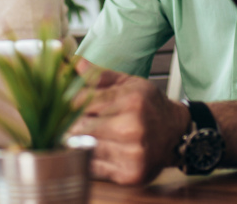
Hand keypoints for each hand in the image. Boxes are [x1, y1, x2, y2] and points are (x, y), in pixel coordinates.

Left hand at [68, 61, 189, 184]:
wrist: (176, 134)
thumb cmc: (149, 106)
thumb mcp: (129, 83)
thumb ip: (100, 75)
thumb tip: (74, 62)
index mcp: (131, 100)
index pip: (83, 100)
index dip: (67, 101)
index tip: (60, 102)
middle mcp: (133, 127)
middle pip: (80, 126)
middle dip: (68, 123)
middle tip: (62, 121)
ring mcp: (132, 153)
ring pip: (85, 147)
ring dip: (75, 142)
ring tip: (75, 135)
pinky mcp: (130, 174)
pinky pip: (94, 168)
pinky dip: (86, 159)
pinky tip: (89, 151)